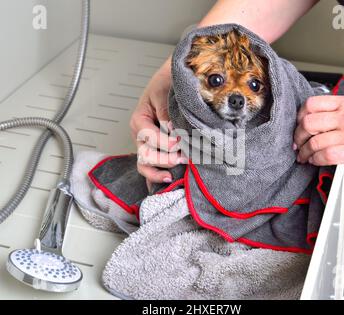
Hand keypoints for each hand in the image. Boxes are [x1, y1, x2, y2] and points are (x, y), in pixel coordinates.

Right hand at [129, 59, 187, 184]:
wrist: (173, 80)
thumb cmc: (166, 83)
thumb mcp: (163, 93)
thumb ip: (165, 112)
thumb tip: (172, 132)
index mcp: (139, 120)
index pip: (148, 138)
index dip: (165, 143)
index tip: (180, 143)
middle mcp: (140, 135)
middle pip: (145, 155)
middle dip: (164, 160)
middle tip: (183, 158)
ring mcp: (147, 145)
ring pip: (145, 165)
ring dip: (158, 172)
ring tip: (173, 176)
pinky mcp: (156, 150)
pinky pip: (151, 168)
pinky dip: (156, 178)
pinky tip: (166, 183)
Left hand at [294, 95, 343, 167]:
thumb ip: (338, 109)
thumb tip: (314, 117)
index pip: (311, 104)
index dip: (299, 116)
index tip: (298, 125)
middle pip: (308, 123)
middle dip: (298, 136)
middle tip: (297, 143)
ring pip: (315, 142)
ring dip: (304, 152)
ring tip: (303, 156)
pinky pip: (326, 156)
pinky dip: (316, 160)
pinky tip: (315, 161)